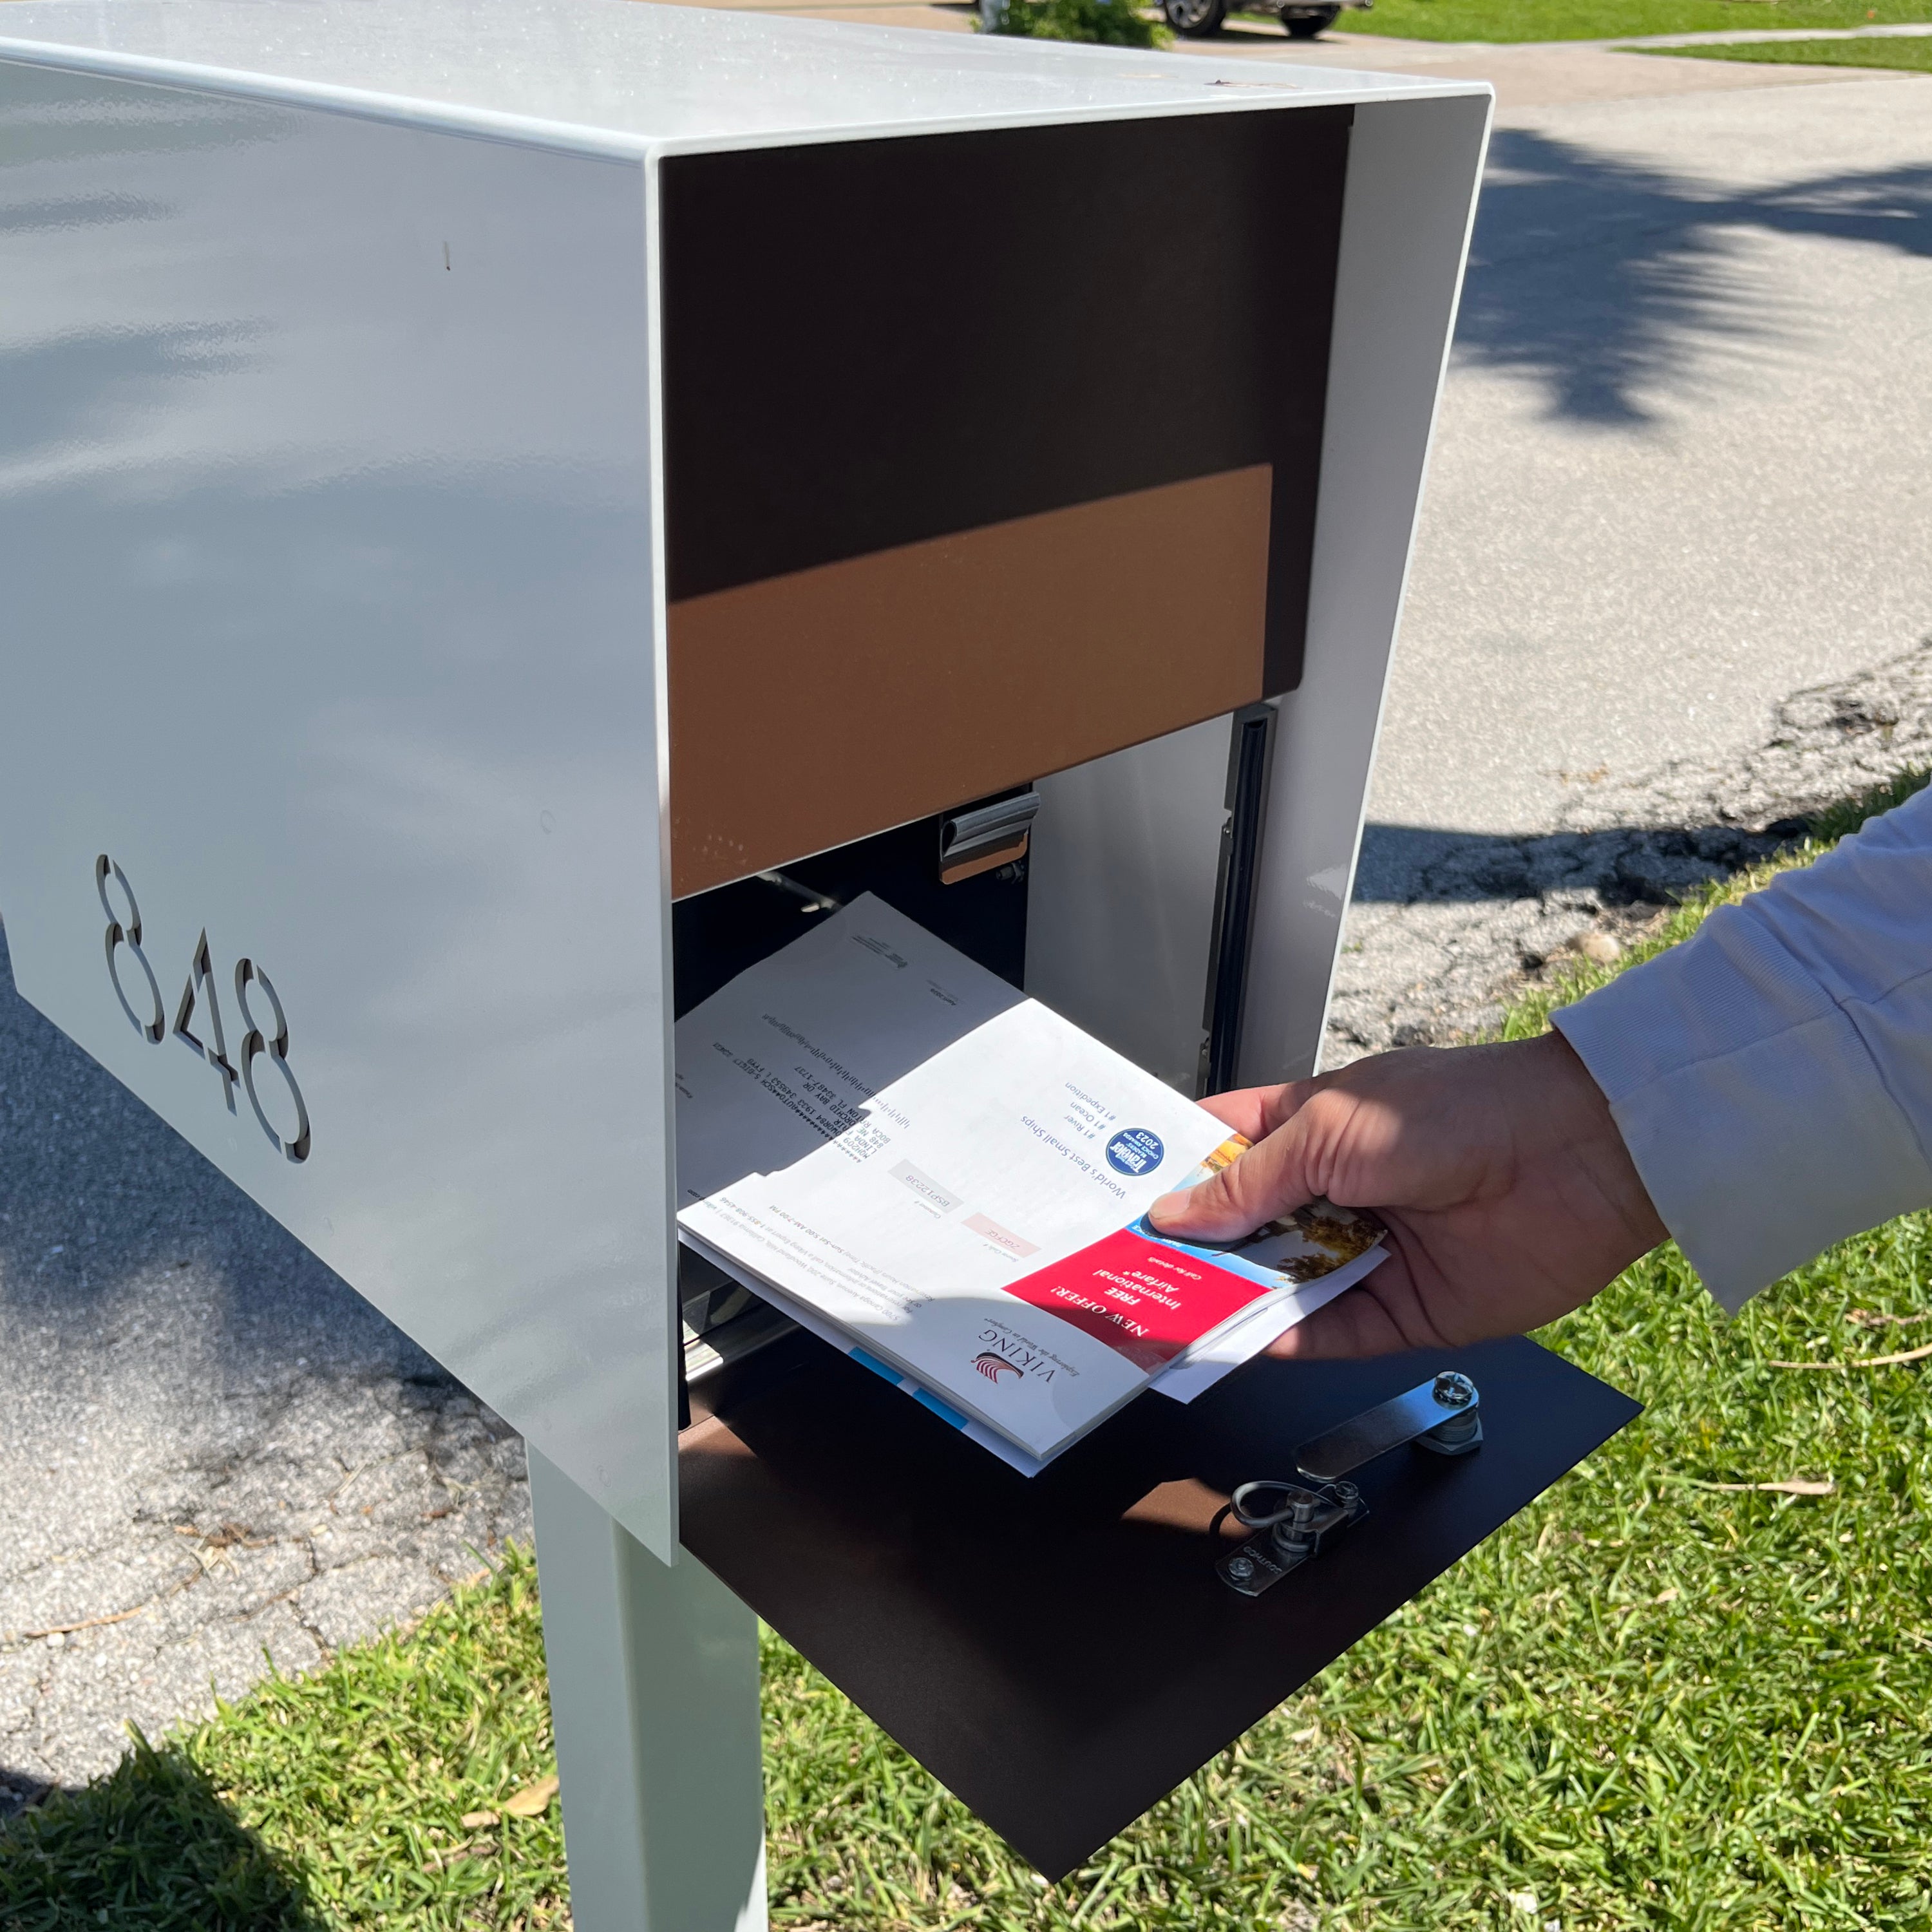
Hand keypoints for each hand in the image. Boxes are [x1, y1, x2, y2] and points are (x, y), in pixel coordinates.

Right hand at [1147, 1031, 1666, 1359]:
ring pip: (1282, 1288)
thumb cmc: (1456, 1111)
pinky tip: (1239, 1344)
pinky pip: (1332, 1334)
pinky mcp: (1406, 1310)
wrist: (1577, 1155)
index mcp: (1314, 1128)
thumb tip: (1177, 1214)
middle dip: (1193, 1251)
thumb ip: (1250, 1181)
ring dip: (1230, 1301)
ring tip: (1165, 1317)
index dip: (1174, 1175)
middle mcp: (1337, 1193)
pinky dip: (1286, 1341)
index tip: (1118, 1200)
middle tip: (1125, 1275)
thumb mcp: (1329, 1132)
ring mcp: (1370, 1253)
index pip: (1225, 1152)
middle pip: (1246, 1231)